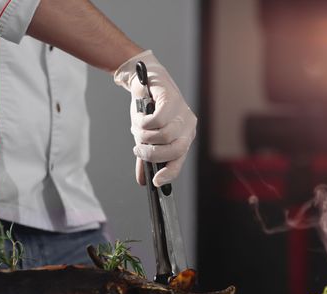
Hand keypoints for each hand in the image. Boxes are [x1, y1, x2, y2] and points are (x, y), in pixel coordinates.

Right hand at [114, 50, 196, 186]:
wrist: (143, 78)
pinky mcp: (172, 99)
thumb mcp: (146, 136)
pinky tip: (141, 118)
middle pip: (174, 150)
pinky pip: (158, 119)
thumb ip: (146, 157)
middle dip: (152, 154)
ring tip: (138, 129)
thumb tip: (142, 180)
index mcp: (185, 137)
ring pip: (164, 136)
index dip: (169, 173)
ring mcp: (182, 112)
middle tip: (138, 149)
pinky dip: (144, 122)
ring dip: (145, 136)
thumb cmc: (147, 108)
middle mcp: (188, 126)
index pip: (180, 160)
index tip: (155, 182)